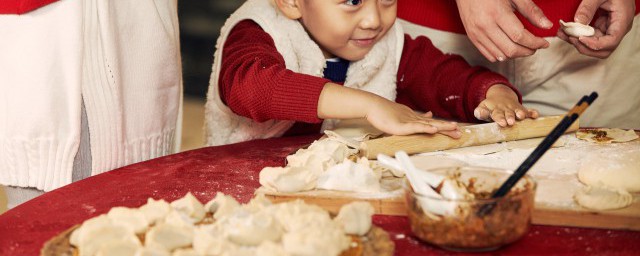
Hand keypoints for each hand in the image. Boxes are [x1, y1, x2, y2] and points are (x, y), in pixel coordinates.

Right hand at [317, 83, 460, 137]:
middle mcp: (414, 119)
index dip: (444, 127)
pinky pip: (416, 127)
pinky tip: (434, 130)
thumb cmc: (384, 112)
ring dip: (442, 127)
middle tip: (460, 133)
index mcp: (414, 119)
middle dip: (447, 129)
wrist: (373, 106)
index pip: (432, 123)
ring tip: (454, 129)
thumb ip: (416, 117)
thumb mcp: (402, 115)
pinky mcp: (402, 126)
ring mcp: (409, 121)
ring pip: (428, 125)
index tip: (456, 129)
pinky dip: (426, 128)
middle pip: (434, 124)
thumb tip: (429, 115)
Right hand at [455, 0, 551, 61]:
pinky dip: (502, 56)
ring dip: (516, 55)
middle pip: (511, 49)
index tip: (544, 43)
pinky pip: (489, 55)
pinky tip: (509, 48)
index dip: (535, 43)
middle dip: (527, 51)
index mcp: (497, 13)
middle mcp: (485, 26)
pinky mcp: (472, 37)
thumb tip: (547, 25)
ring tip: (524, 47)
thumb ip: (531, 11)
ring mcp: (476, 33)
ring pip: (500, 56)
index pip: (520, 36)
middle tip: (536, 46)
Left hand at [474, 84, 538, 126]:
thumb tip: (478, 113)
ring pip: (518, 111)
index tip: (502, 123)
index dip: (499, 119)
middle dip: (510, 117)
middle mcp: (506, 109)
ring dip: (521, 113)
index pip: (497, 115)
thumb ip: (480, 112)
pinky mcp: (521, 109)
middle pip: (508, 113)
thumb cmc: (491, 107)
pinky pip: (528, 110)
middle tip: (511, 122)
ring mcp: (514, 108)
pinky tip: (535, 115)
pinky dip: (532, 112)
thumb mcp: (483, 108)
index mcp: (495, 110)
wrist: (500, 95)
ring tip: (521, 116)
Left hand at [557, 0, 634, 57]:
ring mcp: (609, 30)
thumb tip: (577, 23)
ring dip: (577, 43)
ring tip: (562, 33)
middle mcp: (617, 29)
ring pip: (594, 46)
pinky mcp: (601, 28)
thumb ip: (588, 8)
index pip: (611, 42)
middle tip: (570, 37)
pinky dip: (576, 36)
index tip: (579, 38)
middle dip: (584, 47)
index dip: (594, 44)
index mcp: (622, 21)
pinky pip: (589, 37)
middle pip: (603, 49)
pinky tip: (564, 31)